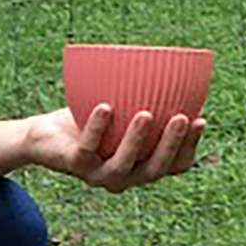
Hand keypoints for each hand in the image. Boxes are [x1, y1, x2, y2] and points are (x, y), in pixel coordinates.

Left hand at [26, 103, 204, 191]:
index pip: (175, 165)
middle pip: (154, 170)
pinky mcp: (74, 165)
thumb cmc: (91, 121)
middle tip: (181, 117)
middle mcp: (124, 176)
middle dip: (171, 145)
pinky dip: (97, 127)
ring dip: (136, 140)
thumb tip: (181, 69)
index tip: (200, 118)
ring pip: (122, 166)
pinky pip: (88, 149)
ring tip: (146, 114)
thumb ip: (149, 99)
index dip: (190, 146)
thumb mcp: (123, 108)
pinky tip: (105, 107)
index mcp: (141, 165)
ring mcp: (98, 175)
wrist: (45, 136)